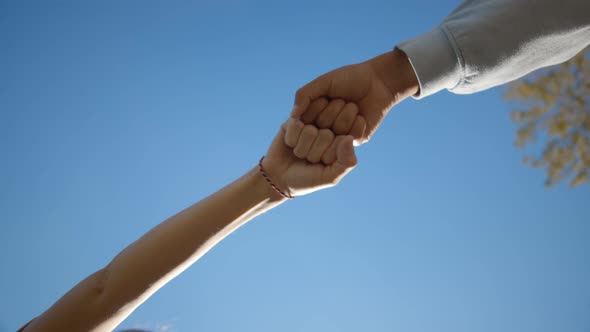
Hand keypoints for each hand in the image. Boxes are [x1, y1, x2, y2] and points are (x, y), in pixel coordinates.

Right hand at [263, 118, 356, 196]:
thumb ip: (346, 162)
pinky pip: (295, 125)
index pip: (343, 140)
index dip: (329, 156)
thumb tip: (348, 138)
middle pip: (326, 136)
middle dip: (314, 154)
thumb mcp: (330, 177)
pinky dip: (291, 140)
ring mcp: (311, 122)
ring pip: (310, 131)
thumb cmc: (308, 179)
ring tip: (299, 153)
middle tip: (309, 159)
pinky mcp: (294, 120)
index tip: (323, 164)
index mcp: (341, 141)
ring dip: (301, 148)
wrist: (280, 180)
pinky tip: (290, 144)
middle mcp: (328, 128)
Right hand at [291, 49, 418, 143]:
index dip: (317, 108)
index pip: (304, 122)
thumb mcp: (324, 82)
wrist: (378, 80)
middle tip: (342, 99)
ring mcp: (340, 136)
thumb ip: (304, 95)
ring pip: (337, 133)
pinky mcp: (356, 140)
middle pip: (321, 129)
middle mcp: (325, 128)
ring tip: (353, 105)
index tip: (327, 96)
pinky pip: (351, 138)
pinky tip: (362, 114)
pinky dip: (358, 121)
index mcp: (314, 115)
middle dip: (333, 109)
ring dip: (347, 113)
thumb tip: (293, 116)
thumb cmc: (349, 79)